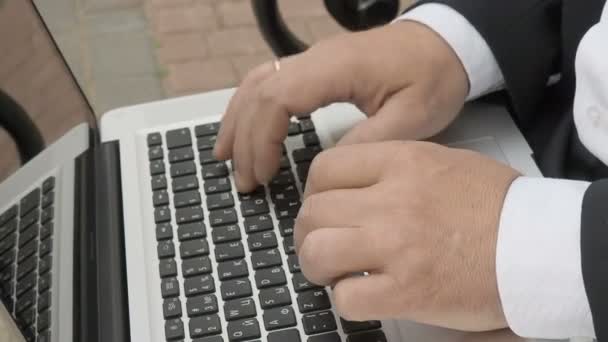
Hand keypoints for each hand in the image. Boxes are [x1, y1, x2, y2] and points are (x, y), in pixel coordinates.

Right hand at [214, 21, 468, 191]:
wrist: (445, 44)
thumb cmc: (433, 77)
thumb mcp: (412, 117)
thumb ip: (368, 142)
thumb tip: (326, 170)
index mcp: (337, 68)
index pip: (278, 99)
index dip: (262, 140)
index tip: (264, 176)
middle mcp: (316, 58)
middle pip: (259, 92)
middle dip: (245, 139)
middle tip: (244, 182)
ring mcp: (313, 58)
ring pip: (257, 82)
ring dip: (238, 120)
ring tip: (225, 157)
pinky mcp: (316, 66)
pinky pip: (269, 80)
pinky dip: (251, 107)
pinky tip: (246, 129)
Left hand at [295, 141, 519, 330]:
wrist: (539, 247)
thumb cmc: (497, 207)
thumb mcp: (443, 163)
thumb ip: (392, 167)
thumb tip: (349, 185)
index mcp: (403, 163)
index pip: (325, 168)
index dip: (313, 191)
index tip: (320, 205)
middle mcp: (394, 200)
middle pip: (314, 211)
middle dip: (308, 231)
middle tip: (323, 242)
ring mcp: (398, 246)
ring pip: (318, 251)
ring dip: (318, 265)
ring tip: (336, 270)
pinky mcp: (408, 291)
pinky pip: (346, 297)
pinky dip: (346, 299)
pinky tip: (364, 293)